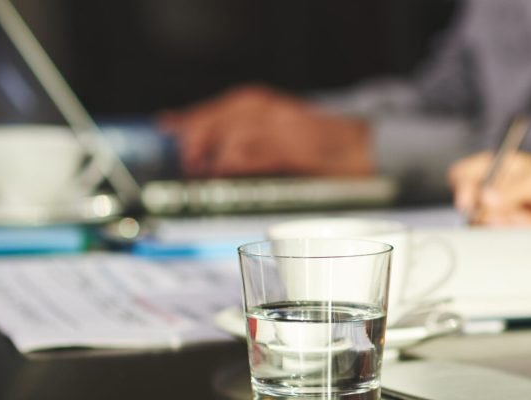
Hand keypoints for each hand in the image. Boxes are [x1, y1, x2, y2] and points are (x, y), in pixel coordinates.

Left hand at [160, 84, 373, 176]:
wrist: (364, 149)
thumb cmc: (322, 148)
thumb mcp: (284, 137)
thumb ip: (252, 141)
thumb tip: (213, 158)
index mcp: (270, 106)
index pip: (224, 106)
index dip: (192, 115)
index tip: (166, 124)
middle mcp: (275, 111)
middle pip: (226, 113)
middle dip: (199, 131)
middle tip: (184, 155)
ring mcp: (286, 128)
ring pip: (238, 129)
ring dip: (213, 147)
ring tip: (200, 166)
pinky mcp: (297, 149)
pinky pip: (259, 150)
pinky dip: (236, 159)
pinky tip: (223, 169)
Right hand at [447, 152, 530, 224]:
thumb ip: (513, 190)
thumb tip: (487, 197)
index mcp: (497, 165)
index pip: (464, 174)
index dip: (462, 187)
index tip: (470, 200)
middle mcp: (493, 187)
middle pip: (467, 203)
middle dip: (482, 211)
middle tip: (501, 213)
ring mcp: (500, 210)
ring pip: (483, 223)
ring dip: (502, 222)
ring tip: (526, 216)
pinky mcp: (509, 229)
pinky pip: (500, 235)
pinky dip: (513, 232)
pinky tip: (530, 224)